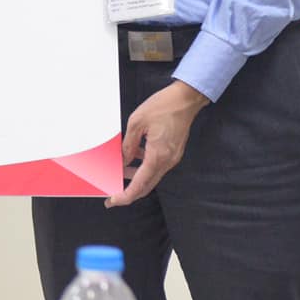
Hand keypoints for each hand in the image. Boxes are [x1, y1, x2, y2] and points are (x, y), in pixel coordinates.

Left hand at [107, 80, 208, 206]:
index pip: (139, 185)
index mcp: (157, 156)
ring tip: (119, 170)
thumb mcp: (136, 123)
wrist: (186, 99)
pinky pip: (157, 165)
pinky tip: (134, 154)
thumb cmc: (162, 106)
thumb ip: (127, 145)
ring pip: (151, 176)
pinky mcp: (173, 153)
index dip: (125, 196)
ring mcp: (172, 158)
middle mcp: (167, 161)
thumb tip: (121, 161)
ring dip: (135, 177)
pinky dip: (144, 166)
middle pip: (146, 186)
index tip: (112, 201)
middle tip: (112, 194)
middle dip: (128, 192)